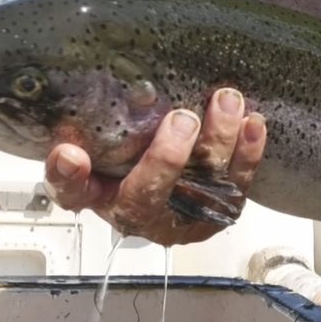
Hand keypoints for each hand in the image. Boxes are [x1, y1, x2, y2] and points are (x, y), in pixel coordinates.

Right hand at [44, 88, 267, 245]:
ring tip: (227, 103)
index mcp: (100, 197)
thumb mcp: (98, 152)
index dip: (71, 177)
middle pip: (148, 197)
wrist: (170, 178)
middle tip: (182, 118)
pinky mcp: (217, 211)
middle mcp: (140, 216)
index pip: (76, 192)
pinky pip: (235, 186)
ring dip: (217, 145)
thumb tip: (67, 151)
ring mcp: (182, 218)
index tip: (70, 154)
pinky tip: (253, 124)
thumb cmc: (129, 163)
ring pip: (198, 188)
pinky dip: (247, 154)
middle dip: (166, 159)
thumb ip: (78, 153)